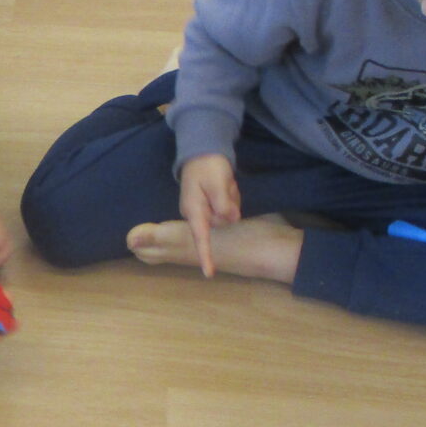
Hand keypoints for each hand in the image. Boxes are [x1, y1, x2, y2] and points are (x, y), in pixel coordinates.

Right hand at [177, 154, 239, 278]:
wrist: (202, 153)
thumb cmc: (207, 166)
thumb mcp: (217, 182)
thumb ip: (223, 202)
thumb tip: (231, 219)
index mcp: (194, 210)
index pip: (201, 237)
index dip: (206, 255)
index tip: (209, 273)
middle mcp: (197, 215)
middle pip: (222, 222)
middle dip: (230, 206)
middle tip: (227, 186)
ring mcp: (204, 212)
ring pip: (227, 216)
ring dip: (231, 200)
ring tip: (225, 184)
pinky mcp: (211, 208)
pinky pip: (228, 210)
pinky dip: (231, 198)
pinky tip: (225, 186)